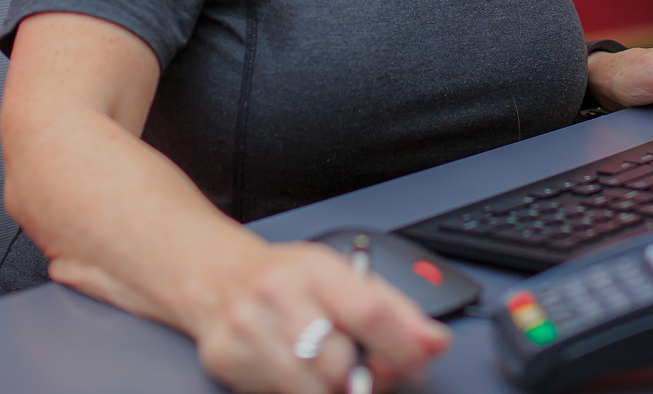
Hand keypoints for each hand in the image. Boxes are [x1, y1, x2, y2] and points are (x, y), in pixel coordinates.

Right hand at [190, 241, 450, 393]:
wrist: (218, 276)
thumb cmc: (287, 279)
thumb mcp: (343, 277)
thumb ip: (395, 311)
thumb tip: (434, 343)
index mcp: (314, 269)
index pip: (371, 313)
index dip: (402, 348)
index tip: (417, 363)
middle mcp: (277, 294)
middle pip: (339, 363)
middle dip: (359, 376)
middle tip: (361, 369)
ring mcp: (246, 328)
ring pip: (310, 389)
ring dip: (327, 388)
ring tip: (325, 369)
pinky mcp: (225, 358)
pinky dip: (294, 391)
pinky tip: (291, 370)